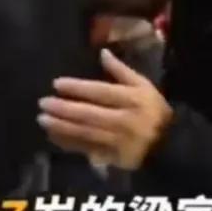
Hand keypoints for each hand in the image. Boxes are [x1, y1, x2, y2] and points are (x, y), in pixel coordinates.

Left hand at [38, 48, 172, 170]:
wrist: (169, 145)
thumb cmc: (154, 110)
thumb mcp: (143, 86)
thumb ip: (121, 70)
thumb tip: (102, 52)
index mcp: (131, 100)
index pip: (100, 92)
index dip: (77, 88)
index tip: (56, 84)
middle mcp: (123, 120)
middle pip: (89, 114)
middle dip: (63, 109)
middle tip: (42, 103)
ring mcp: (117, 141)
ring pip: (85, 133)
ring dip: (62, 127)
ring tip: (42, 119)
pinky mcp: (113, 157)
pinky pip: (87, 150)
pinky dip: (69, 143)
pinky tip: (54, 136)